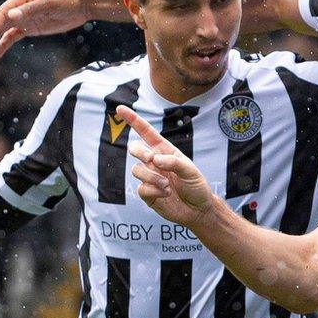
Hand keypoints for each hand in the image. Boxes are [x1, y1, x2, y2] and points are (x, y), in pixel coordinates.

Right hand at [0, 0, 88, 59]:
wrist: (81, 5)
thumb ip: (31, 10)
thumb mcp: (49, 4)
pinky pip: (13, 37)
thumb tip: (11, 16)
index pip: (1, 14)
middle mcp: (18, 9)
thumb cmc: (66, 0)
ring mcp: (24, 19)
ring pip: (3, 31)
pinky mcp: (30, 28)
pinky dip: (4, 45)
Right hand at [116, 106, 216, 227]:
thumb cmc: (196, 186)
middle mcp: (154, 162)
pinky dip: (154, 190)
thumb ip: (174, 162)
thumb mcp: (190, 170)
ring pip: (137, 170)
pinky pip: (141, 188)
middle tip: (151, 159)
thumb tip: (154, 159)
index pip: (146, 132)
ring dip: (152, 176)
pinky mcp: (147, 194)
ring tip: (167, 185)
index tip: (120, 108)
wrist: (198, 209)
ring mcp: (149, 177)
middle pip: (135, 149)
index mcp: (165, 151)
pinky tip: (165, 194)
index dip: (133, 120)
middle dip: (140, 151)